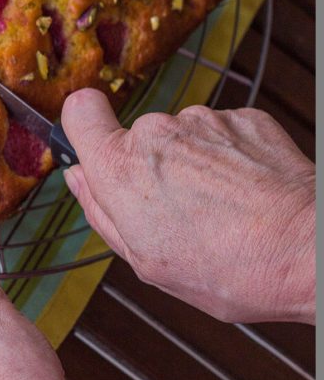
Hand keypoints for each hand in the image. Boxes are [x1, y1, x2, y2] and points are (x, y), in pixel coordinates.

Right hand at [62, 88, 315, 324]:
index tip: (98, 146)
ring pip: (182, 138)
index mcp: (120, 168)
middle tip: (179, 211)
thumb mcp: (144, 259)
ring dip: (194, 165)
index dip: (86, 127)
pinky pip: (222, 134)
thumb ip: (101, 212)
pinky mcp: (244, 118)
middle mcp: (155, 132)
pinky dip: (230, 159)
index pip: (80, 111)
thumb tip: (79, 179)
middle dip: (152, 167)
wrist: (308, 252)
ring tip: (222, 209)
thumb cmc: (230, 268)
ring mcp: (202, 121)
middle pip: (137, 138)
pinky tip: (247, 194)